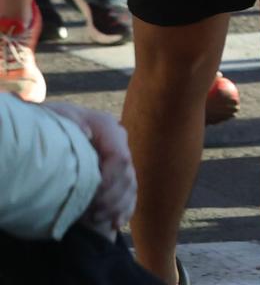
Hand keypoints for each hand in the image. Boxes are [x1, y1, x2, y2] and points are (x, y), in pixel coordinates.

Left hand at [43, 102, 135, 234]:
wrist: (48, 128)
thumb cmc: (50, 123)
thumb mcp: (56, 117)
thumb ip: (72, 121)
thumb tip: (86, 132)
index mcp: (107, 127)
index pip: (121, 157)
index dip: (110, 180)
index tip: (93, 196)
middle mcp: (118, 141)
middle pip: (127, 175)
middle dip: (112, 198)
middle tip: (92, 215)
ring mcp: (120, 157)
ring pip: (130, 186)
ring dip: (116, 206)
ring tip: (96, 219)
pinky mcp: (118, 172)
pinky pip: (130, 193)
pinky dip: (125, 209)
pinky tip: (115, 223)